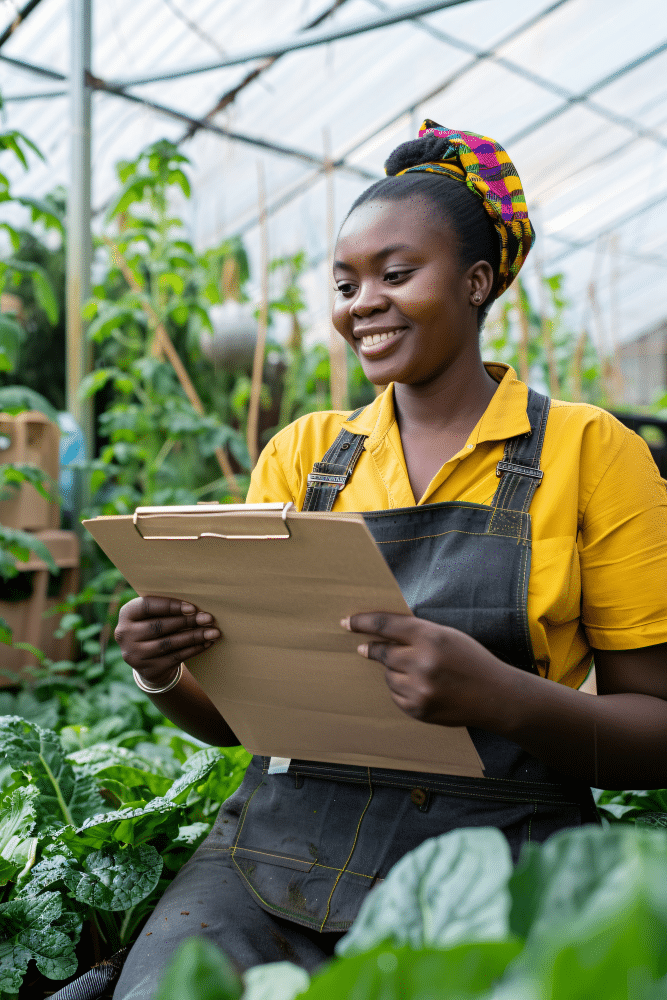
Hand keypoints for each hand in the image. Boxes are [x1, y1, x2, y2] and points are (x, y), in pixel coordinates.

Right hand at [115, 596, 220, 686]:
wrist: (149, 660)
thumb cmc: (156, 626)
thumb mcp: (153, 615)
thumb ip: (167, 608)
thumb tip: (197, 606)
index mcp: (126, 614)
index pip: (148, 606)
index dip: (171, 606)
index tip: (192, 608)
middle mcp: (125, 634)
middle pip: (159, 626)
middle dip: (187, 622)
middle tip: (208, 618)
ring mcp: (135, 654)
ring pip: (169, 643)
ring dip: (194, 637)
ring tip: (213, 632)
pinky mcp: (148, 669)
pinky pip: (175, 657)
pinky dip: (193, 650)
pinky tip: (206, 644)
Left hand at [341, 612, 512, 729]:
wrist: (495, 696)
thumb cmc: (471, 660)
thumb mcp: (446, 635)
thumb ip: (415, 633)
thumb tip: (377, 636)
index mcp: (430, 637)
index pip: (386, 626)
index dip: (363, 622)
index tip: (346, 622)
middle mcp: (422, 663)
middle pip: (383, 653)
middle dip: (375, 650)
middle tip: (367, 648)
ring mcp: (419, 689)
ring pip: (388, 676)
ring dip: (396, 671)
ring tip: (421, 673)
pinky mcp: (418, 710)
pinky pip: (396, 695)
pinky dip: (403, 690)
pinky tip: (424, 688)